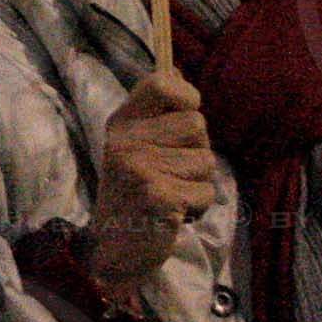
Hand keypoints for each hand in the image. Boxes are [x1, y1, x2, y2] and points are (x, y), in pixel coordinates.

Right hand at [91, 68, 218, 298]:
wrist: (114, 251)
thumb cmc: (133, 194)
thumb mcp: (134, 145)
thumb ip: (155, 112)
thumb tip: (177, 70)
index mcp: (121, 124)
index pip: (161, 83)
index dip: (185, 97)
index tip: (182, 119)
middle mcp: (127, 142)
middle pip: (197, 124)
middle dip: (196, 150)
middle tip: (171, 173)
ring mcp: (141, 169)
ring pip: (206, 160)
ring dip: (198, 182)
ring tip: (171, 193)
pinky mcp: (159, 197)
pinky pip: (206, 192)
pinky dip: (198, 207)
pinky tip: (173, 214)